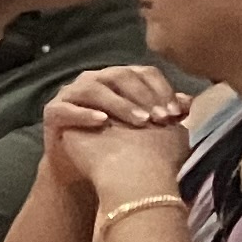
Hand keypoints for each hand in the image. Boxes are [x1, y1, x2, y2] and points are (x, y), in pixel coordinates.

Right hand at [41, 64, 193, 204]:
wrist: (81, 168)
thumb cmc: (115, 144)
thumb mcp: (145, 129)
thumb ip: (164, 113)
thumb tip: (188, 102)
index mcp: (117, 79)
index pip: (143, 72)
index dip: (161, 90)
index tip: (175, 114)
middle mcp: (94, 79)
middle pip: (120, 75)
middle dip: (143, 97)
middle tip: (159, 119)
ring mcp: (71, 93)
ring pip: (95, 89)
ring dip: (119, 104)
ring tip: (138, 122)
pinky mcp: (53, 111)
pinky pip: (68, 108)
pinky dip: (84, 113)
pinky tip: (102, 122)